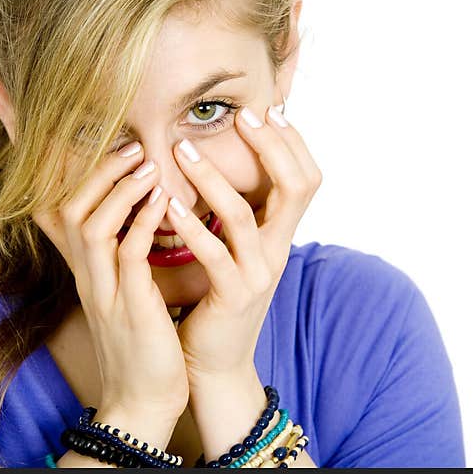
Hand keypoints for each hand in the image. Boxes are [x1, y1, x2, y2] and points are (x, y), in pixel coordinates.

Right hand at [32, 142, 189, 439]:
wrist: (143, 403)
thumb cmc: (142, 345)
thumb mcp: (123, 295)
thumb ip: (123, 258)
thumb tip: (137, 219)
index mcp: (85, 271)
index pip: (55, 211)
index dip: (58, 175)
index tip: (88, 139)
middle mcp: (86, 276)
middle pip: (67, 207)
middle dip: (97, 171)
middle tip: (131, 145)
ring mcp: (103, 291)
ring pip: (91, 224)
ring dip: (119, 189)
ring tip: (148, 163)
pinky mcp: (128, 307)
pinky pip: (128, 254)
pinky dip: (143, 221)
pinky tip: (163, 200)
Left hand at [164, 104, 321, 382]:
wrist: (214, 364)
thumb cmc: (214, 301)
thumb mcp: (232, 252)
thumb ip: (235, 216)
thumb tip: (222, 169)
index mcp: (278, 236)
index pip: (304, 178)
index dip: (293, 143)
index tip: (268, 110)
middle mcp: (277, 251)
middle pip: (297, 187)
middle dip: (272, 147)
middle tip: (243, 117)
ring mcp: (258, 274)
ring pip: (244, 216)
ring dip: (213, 178)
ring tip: (183, 150)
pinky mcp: (233, 297)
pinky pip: (215, 256)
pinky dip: (191, 227)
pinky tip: (168, 205)